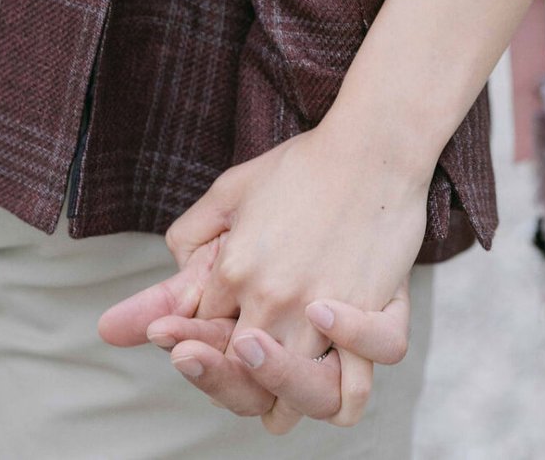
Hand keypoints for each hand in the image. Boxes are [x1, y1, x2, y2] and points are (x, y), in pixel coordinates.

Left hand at [98, 116, 430, 433]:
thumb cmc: (304, 164)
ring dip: (281, 396)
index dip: (200, 341)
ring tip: (279, 381)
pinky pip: (355, 384)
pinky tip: (332, 364)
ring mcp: (319, 314)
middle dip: (227, 379)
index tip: (209, 334)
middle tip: (240, 359)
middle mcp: (272, 300)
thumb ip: (191, 233)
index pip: (201, 335)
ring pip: (290, 397)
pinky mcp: (366, 315)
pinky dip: (343, 389)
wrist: (374, 145)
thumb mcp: (232, 189)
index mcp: (234, 270)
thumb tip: (170, 270)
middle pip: (239, 375)